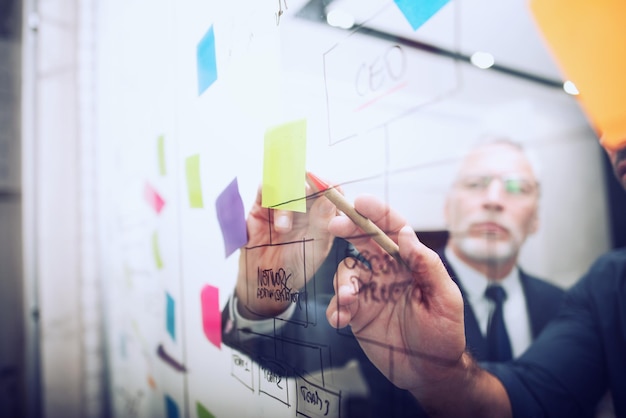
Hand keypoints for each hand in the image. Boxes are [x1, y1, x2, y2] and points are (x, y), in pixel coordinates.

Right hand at [235, 184, 335, 317]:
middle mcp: (303, 205)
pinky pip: (266, 189)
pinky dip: (271, 200)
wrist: (267, 280)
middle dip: (306, 190)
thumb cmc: (296, 266)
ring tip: (283, 229)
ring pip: (286, 184)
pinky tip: (275, 223)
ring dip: (286, 203)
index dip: (328, 186)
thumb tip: (330, 197)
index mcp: (321, 213)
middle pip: (307, 182)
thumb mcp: (315, 248)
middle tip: (304, 200)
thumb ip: (322, 223)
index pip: (329, 189)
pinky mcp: (262, 206)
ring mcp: (282, 204)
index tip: (327, 188)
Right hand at [325, 195, 465, 391]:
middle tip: (335, 225)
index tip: (361, 202)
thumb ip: (428, 267)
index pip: (393, 229)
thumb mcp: (445, 300)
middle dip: (348, 228)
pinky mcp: (357, 313)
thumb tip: (407, 234)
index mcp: (411, 263)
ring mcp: (370, 291)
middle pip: (364, 240)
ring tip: (349, 299)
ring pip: (347, 272)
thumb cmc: (444, 335)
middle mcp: (388, 272)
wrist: (430, 374)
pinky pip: (339, 304)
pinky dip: (336, 308)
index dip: (377, 212)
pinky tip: (341, 320)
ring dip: (343, 281)